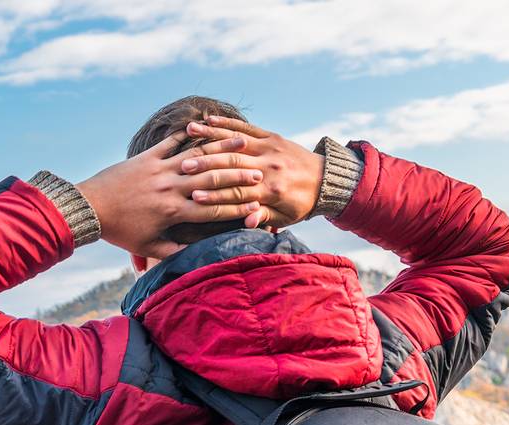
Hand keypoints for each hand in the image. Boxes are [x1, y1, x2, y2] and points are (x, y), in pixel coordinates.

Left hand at [76, 130, 264, 259]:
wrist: (89, 208)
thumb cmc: (119, 231)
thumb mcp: (147, 246)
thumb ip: (173, 251)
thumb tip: (197, 257)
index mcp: (173, 212)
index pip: (212, 211)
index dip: (236, 210)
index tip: (258, 208)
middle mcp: (171, 188)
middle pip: (212, 181)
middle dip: (238, 177)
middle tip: (261, 174)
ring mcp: (160, 169)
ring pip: (196, 157)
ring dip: (221, 149)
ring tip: (242, 143)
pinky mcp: (147, 157)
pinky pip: (172, 142)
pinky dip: (189, 134)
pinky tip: (206, 125)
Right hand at [179, 116, 323, 228]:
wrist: (327, 180)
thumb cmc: (301, 204)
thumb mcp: (286, 217)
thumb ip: (265, 217)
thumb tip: (247, 221)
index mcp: (271, 190)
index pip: (237, 193)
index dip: (215, 195)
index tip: (192, 196)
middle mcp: (269, 166)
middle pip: (232, 165)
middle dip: (206, 164)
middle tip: (182, 166)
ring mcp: (270, 148)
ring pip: (236, 141)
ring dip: (212, 135)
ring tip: (190, 131)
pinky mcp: (272, 136)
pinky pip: (247, 127)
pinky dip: (227, 123)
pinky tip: (209, 119)